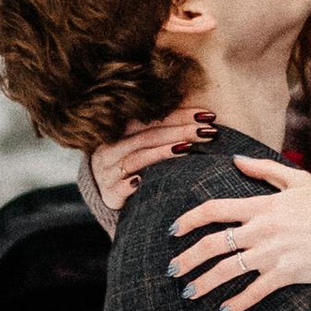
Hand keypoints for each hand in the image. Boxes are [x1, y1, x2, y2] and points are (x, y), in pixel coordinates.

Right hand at [90, 107, 215, 216]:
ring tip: (188, 148)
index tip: (207, 116)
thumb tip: (204, 119)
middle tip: (206, 131)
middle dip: (179, 132)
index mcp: (120, 132)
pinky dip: (130, 185)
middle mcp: (112, 148)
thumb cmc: (132, 168)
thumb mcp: (141, 147)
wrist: (103, 195)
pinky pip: (119, 188)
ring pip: (136, 158)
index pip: (153, 119)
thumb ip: (163, 133)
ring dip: (162, 152)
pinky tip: (141, 181)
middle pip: (147, 136)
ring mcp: (108, 171)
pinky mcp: (108, 193)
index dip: (180, 115)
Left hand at [168, 154, 310, 310]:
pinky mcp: (286, 274)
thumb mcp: (298, 180)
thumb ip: (264, 169)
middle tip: (172, 270)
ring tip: (189, 294)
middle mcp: (261, 231)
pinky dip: (237, 303)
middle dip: (187, 259)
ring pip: (227, 271)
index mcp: (261, 206)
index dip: (188, 220)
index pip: (214, 210)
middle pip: (212, 245)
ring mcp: (272, 254)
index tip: (173, 230)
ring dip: (204, 284)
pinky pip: (255, 292)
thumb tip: (236, 160)